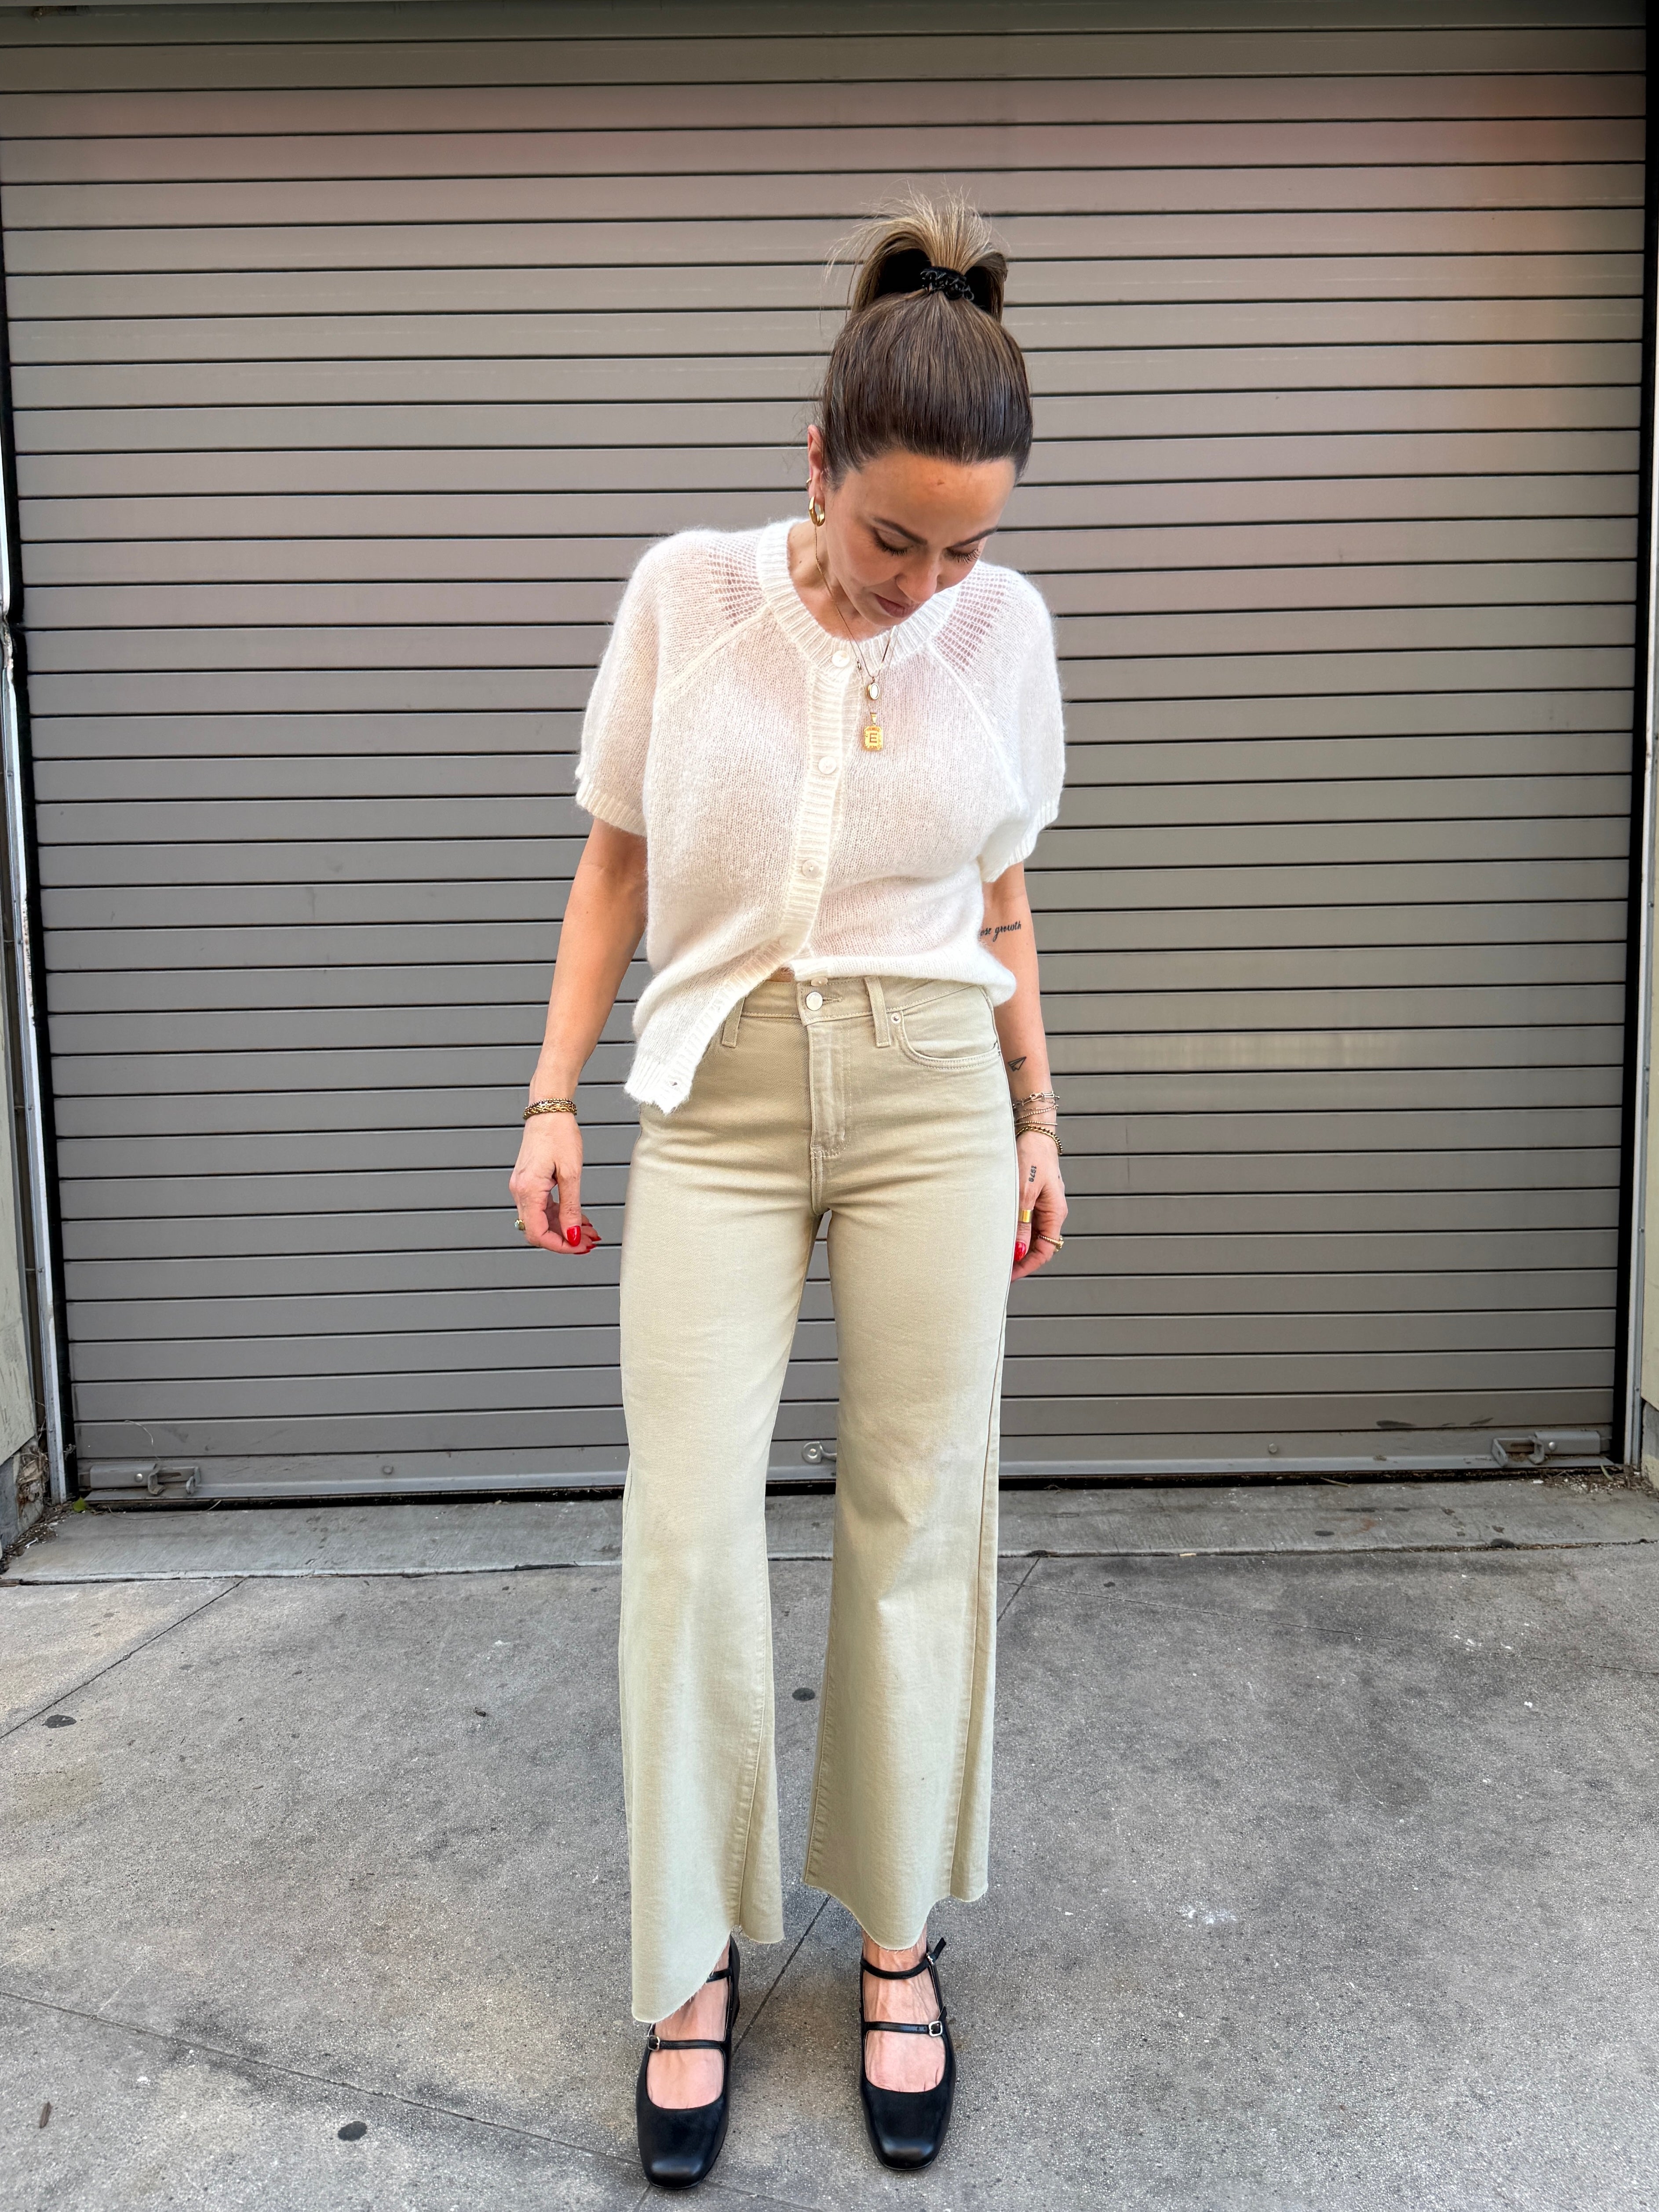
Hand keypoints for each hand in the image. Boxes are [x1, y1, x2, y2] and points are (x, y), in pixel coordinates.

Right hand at [509, 1111, 599, 1253]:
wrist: (548, 1111)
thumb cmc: (558, 1134)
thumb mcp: (571, 1174)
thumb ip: (571, 1208)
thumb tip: (573, 1235)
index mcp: (528, 1190)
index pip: (538, 1233)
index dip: (559, 1245)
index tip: (579, 1247)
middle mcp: (520, 1191)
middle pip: (538, 1230)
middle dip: (564, 1240)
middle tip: (588, 1242)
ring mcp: (522, 1187)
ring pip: (541, 1220)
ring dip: (564, 1228)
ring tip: (587, 1231)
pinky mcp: (528, 1182)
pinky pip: (541, 1207)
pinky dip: (559, 1215)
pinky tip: (577, 1217)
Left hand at [1012, 1132, 1065, 1279]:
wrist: (1033, 1132)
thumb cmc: (1031, 1157)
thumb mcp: (1024, 1193)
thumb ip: (1021, 1224)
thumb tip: (1018, 1252)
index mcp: (1055, 1213)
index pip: (1045, 1251)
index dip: (1027, 1266)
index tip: (1008, 1275)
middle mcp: (1051, 1212)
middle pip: (1038, 1245)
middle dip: (1020, 1259)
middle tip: (998, 1268)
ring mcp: (1043, 1205)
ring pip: (1030, 1234)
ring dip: (1016, 1245)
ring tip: (995, 1252)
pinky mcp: (1034, 1197)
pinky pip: (1025, 1221)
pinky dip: (1014, 1230)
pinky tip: (999, 1233)